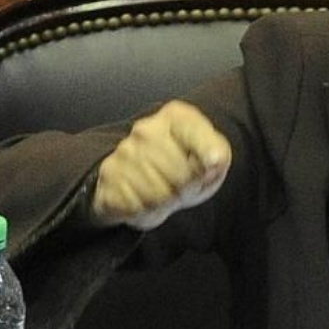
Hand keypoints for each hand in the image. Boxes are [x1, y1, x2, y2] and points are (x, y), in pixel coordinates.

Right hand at [90, 100, 231, 230]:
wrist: (143, 173)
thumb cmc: (184, 162)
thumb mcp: (212, 156)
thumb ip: (218, 155)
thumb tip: (214, 161)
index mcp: (176, 117)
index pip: (195, 133)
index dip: (209, 154)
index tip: (215, 163)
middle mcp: (145, 130)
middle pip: (180, 175)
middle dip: (188, 188)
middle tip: (185, 185)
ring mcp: (123, 154)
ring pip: (158, 195)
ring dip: (168, 202)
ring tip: (167, 191)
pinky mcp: (109, 179)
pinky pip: (137, 207)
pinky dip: (147, 211)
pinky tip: (148, 199)